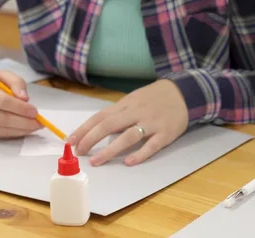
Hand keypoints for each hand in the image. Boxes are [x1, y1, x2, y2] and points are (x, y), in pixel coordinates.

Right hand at [0, 71, 40, 137]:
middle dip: (23, 122)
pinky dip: (13, 133)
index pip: (2, 101)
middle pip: (1, 118)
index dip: (20, 107)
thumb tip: (25, 99)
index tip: (35, 111)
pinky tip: (24, 129)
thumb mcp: (4, 75)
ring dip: (20, 130)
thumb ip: (16, 83)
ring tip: (34, 127)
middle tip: (39, 122)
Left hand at [68, 79, 187, 166]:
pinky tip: (129, 162)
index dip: (85, 129)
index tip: (71, 141)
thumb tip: (95, 131)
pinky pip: (151, 145)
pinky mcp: (165, 133)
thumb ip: (118, 114)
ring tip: (97, 161)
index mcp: (126, 104)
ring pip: (129, 136)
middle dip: (92, 139)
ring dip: (111, 149)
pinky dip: (140, 154)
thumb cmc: (154, 98)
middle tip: (79, 152)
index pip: (101, 116)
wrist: (184, 92)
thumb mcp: (134, 100)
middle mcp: (136, 112)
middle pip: (110, 125)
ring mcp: (151, 123)